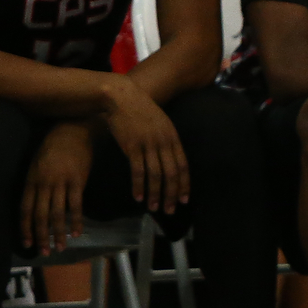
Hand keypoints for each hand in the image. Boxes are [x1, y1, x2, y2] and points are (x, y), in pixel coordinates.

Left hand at [20, 121, 94, 255]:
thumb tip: (35, 204)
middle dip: (41, 236)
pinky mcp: (77, 181)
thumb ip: (35, 184)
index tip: (27, 244)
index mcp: (31, 181)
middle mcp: (43, 185)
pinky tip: (77, 232)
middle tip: (44, 252)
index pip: (25, 210)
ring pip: (57, 213)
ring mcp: (60, 183)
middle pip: (40, 216)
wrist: (72, 130)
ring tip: (60, 247)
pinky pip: (75, 205)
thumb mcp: (36, 164)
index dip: (25, 228)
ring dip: (58, 233)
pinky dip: (76, 220)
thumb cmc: (53, 147)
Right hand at [104, 79, 189, 215]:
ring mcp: (148, 144)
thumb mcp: (161, 123)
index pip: (183, 166)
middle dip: (172, 194)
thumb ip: (166, 140)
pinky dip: (139, 186)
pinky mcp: (132, 146)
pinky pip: (138, 171)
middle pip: (172, 173)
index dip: (184, 184)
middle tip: (170, 210)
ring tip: (155, 208)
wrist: (122, 97)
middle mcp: (164, 142)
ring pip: (156, 175)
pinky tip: (138, 197)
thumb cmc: (140, 110)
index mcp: (173, 137)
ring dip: (156, 194)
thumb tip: (170, 158)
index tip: (184, 199)